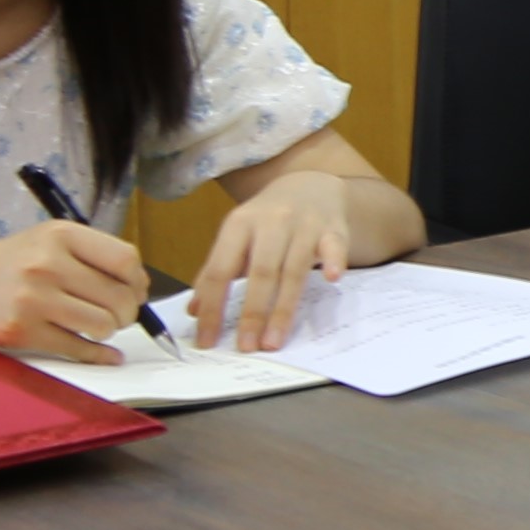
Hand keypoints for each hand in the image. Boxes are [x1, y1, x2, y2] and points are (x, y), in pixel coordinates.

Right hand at [0, 218, 156, 366]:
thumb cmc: (11, 265)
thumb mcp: (49, 242)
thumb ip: (93, 256)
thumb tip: (140, 287)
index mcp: (60, 235)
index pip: (125, 259)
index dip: (139, 280)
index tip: (136, 290)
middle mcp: (46, 264)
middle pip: (119, 296)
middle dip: (128, 312)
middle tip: (120, 315)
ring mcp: (32, 299)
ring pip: (103, 325)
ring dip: (108, 332)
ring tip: (98, 326)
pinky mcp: (21, 331)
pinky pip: (76, 349)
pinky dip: (98, 355)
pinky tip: (104, 353)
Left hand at [190, 171, 362, 350]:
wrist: (310, 183)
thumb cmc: (268, 219)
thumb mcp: (236, 236)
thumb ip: (216, 271)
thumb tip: (194, 310)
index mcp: (239, 224)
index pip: (220, 270)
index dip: (212, 307)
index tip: (207, 340)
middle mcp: (271, 222)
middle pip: (261, 272)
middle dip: (252, 313)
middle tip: (246, 346)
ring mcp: (305, 224)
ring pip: (294, 271)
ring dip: (283, 309)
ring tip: (273, 341)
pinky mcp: (334, 228)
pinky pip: (335, 246)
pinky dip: (335, 260)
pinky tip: (332, 278)